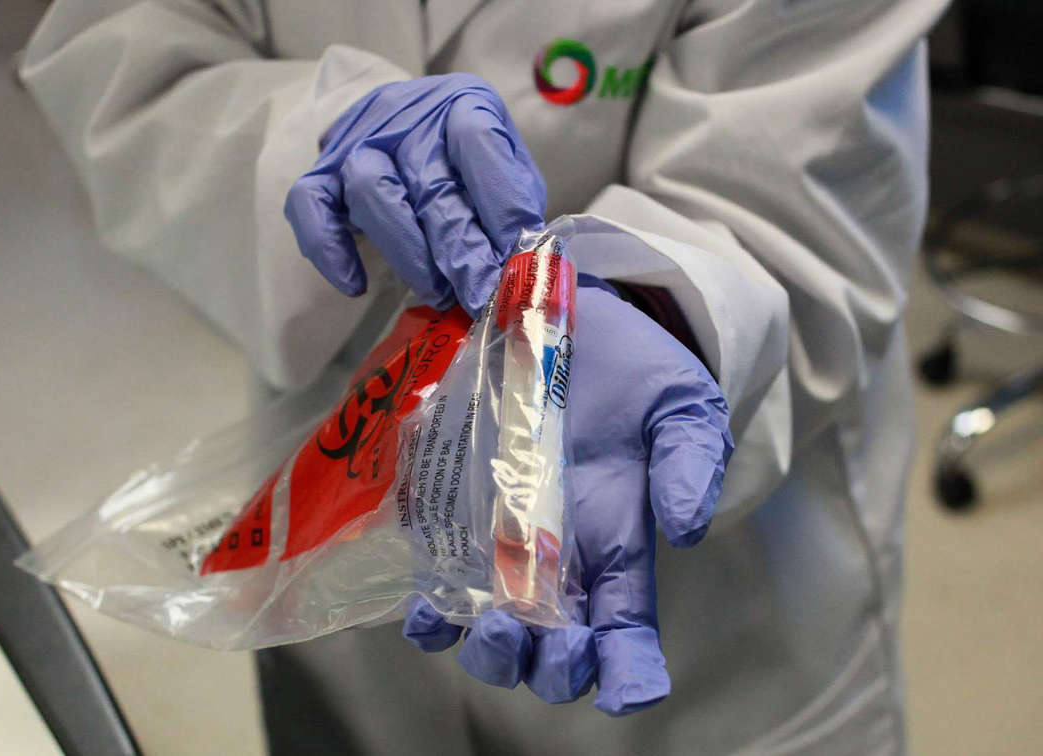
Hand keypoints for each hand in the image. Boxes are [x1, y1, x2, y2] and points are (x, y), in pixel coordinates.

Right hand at [284, 74, 545, 316]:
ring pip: (372, 191)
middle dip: (461, 251)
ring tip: (437, 293)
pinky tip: (356, 286)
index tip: (517, 256)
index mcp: (463, 104)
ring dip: (408, 253)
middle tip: (481, 297)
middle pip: (430, 182)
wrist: (399, 124)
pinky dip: (331, 250)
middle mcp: (406, 117)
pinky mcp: (320, 173)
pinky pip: (310, 207)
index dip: (500, 204)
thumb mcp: (503, 170)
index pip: (479, 144)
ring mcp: (357, 142)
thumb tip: (524, 270)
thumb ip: (513, 210)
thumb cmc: (462, 160)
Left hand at [402, 283, 732, 714]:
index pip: (629, 633)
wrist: (571, 326)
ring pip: (494, 637)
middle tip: (531, 634)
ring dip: (490, 653)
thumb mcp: (680, 407)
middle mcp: (560, 565)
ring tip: (487, 624)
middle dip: (546, 669)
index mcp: (618, 548)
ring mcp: (504, 549)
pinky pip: (438, 593)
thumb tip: (686, 532)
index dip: (629, 673)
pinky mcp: (456, 522)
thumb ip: (691, 462)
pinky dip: (430, 619)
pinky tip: (426, 611)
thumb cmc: (635, 375)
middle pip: (555, 653)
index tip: (622, 692)